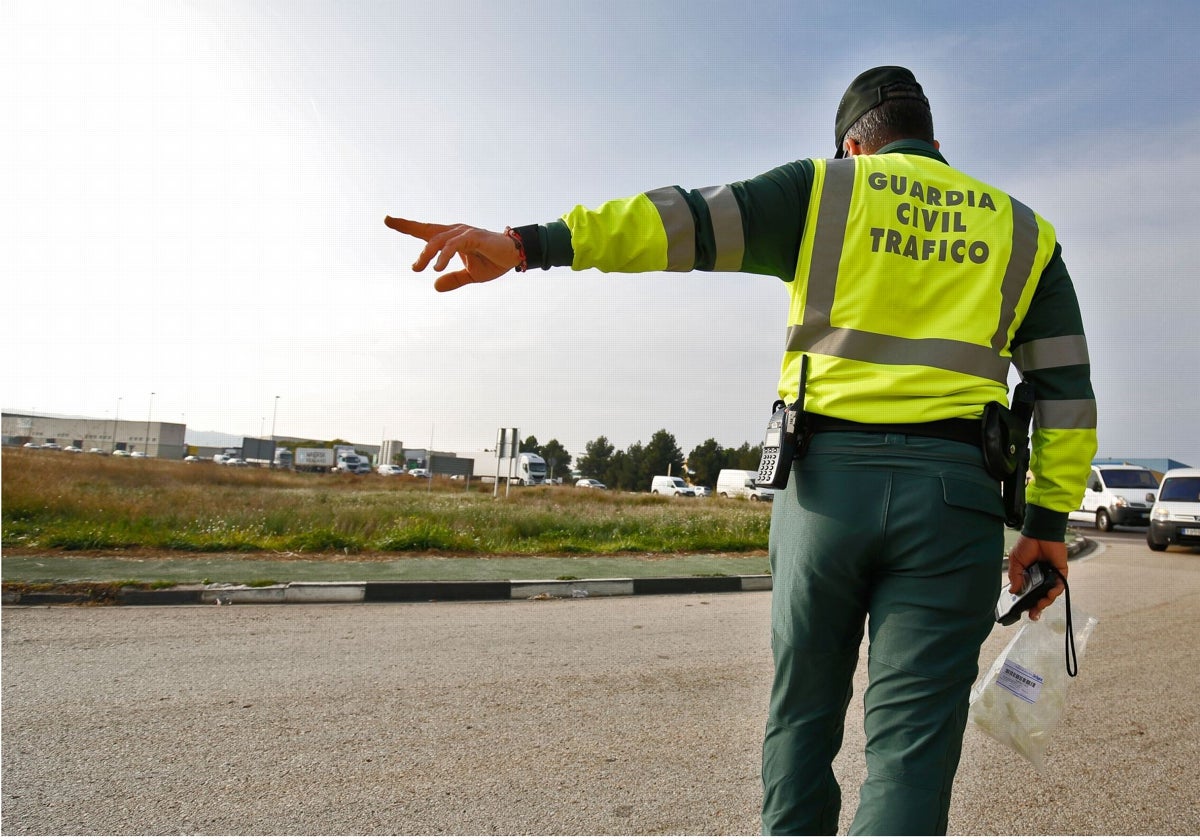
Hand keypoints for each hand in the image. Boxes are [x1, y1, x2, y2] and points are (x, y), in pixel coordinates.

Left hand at [384, 216, 520, 291]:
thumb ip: (453, 279)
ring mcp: (464, 233)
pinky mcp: (473, 237)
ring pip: (438, 240)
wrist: (515, 256)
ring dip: (426, 254)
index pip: (425, 231)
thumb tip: (435, 286)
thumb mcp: (470, 275)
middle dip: (408, 228)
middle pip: (427, 231)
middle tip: (397, 240)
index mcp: (452, 238)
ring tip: (417, 268)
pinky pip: (454, 245)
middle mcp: (455, 232)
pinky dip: (444, 255)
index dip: (406, 225)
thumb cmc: (493, 261)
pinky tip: (437, 267)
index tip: (387, 219)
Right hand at [1006, 535, 1067, 620]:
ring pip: (1050, 593)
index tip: (1024, 610)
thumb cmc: (1027, 544)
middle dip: (1037, 606)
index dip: (1026, 602)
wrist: (1040, 533)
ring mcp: (1051, 575)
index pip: (1028, 592)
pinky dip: (1056, 591)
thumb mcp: (1016, 562)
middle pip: (1040, 596)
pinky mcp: (1061, 572)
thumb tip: (1014, 591)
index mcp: (1028, 575)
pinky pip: (1060, 585)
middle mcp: (1040, 576)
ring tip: (1041, 604)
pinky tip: (1050, 593)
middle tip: (1033, 614)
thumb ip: (1015, 577)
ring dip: (1046, 600)